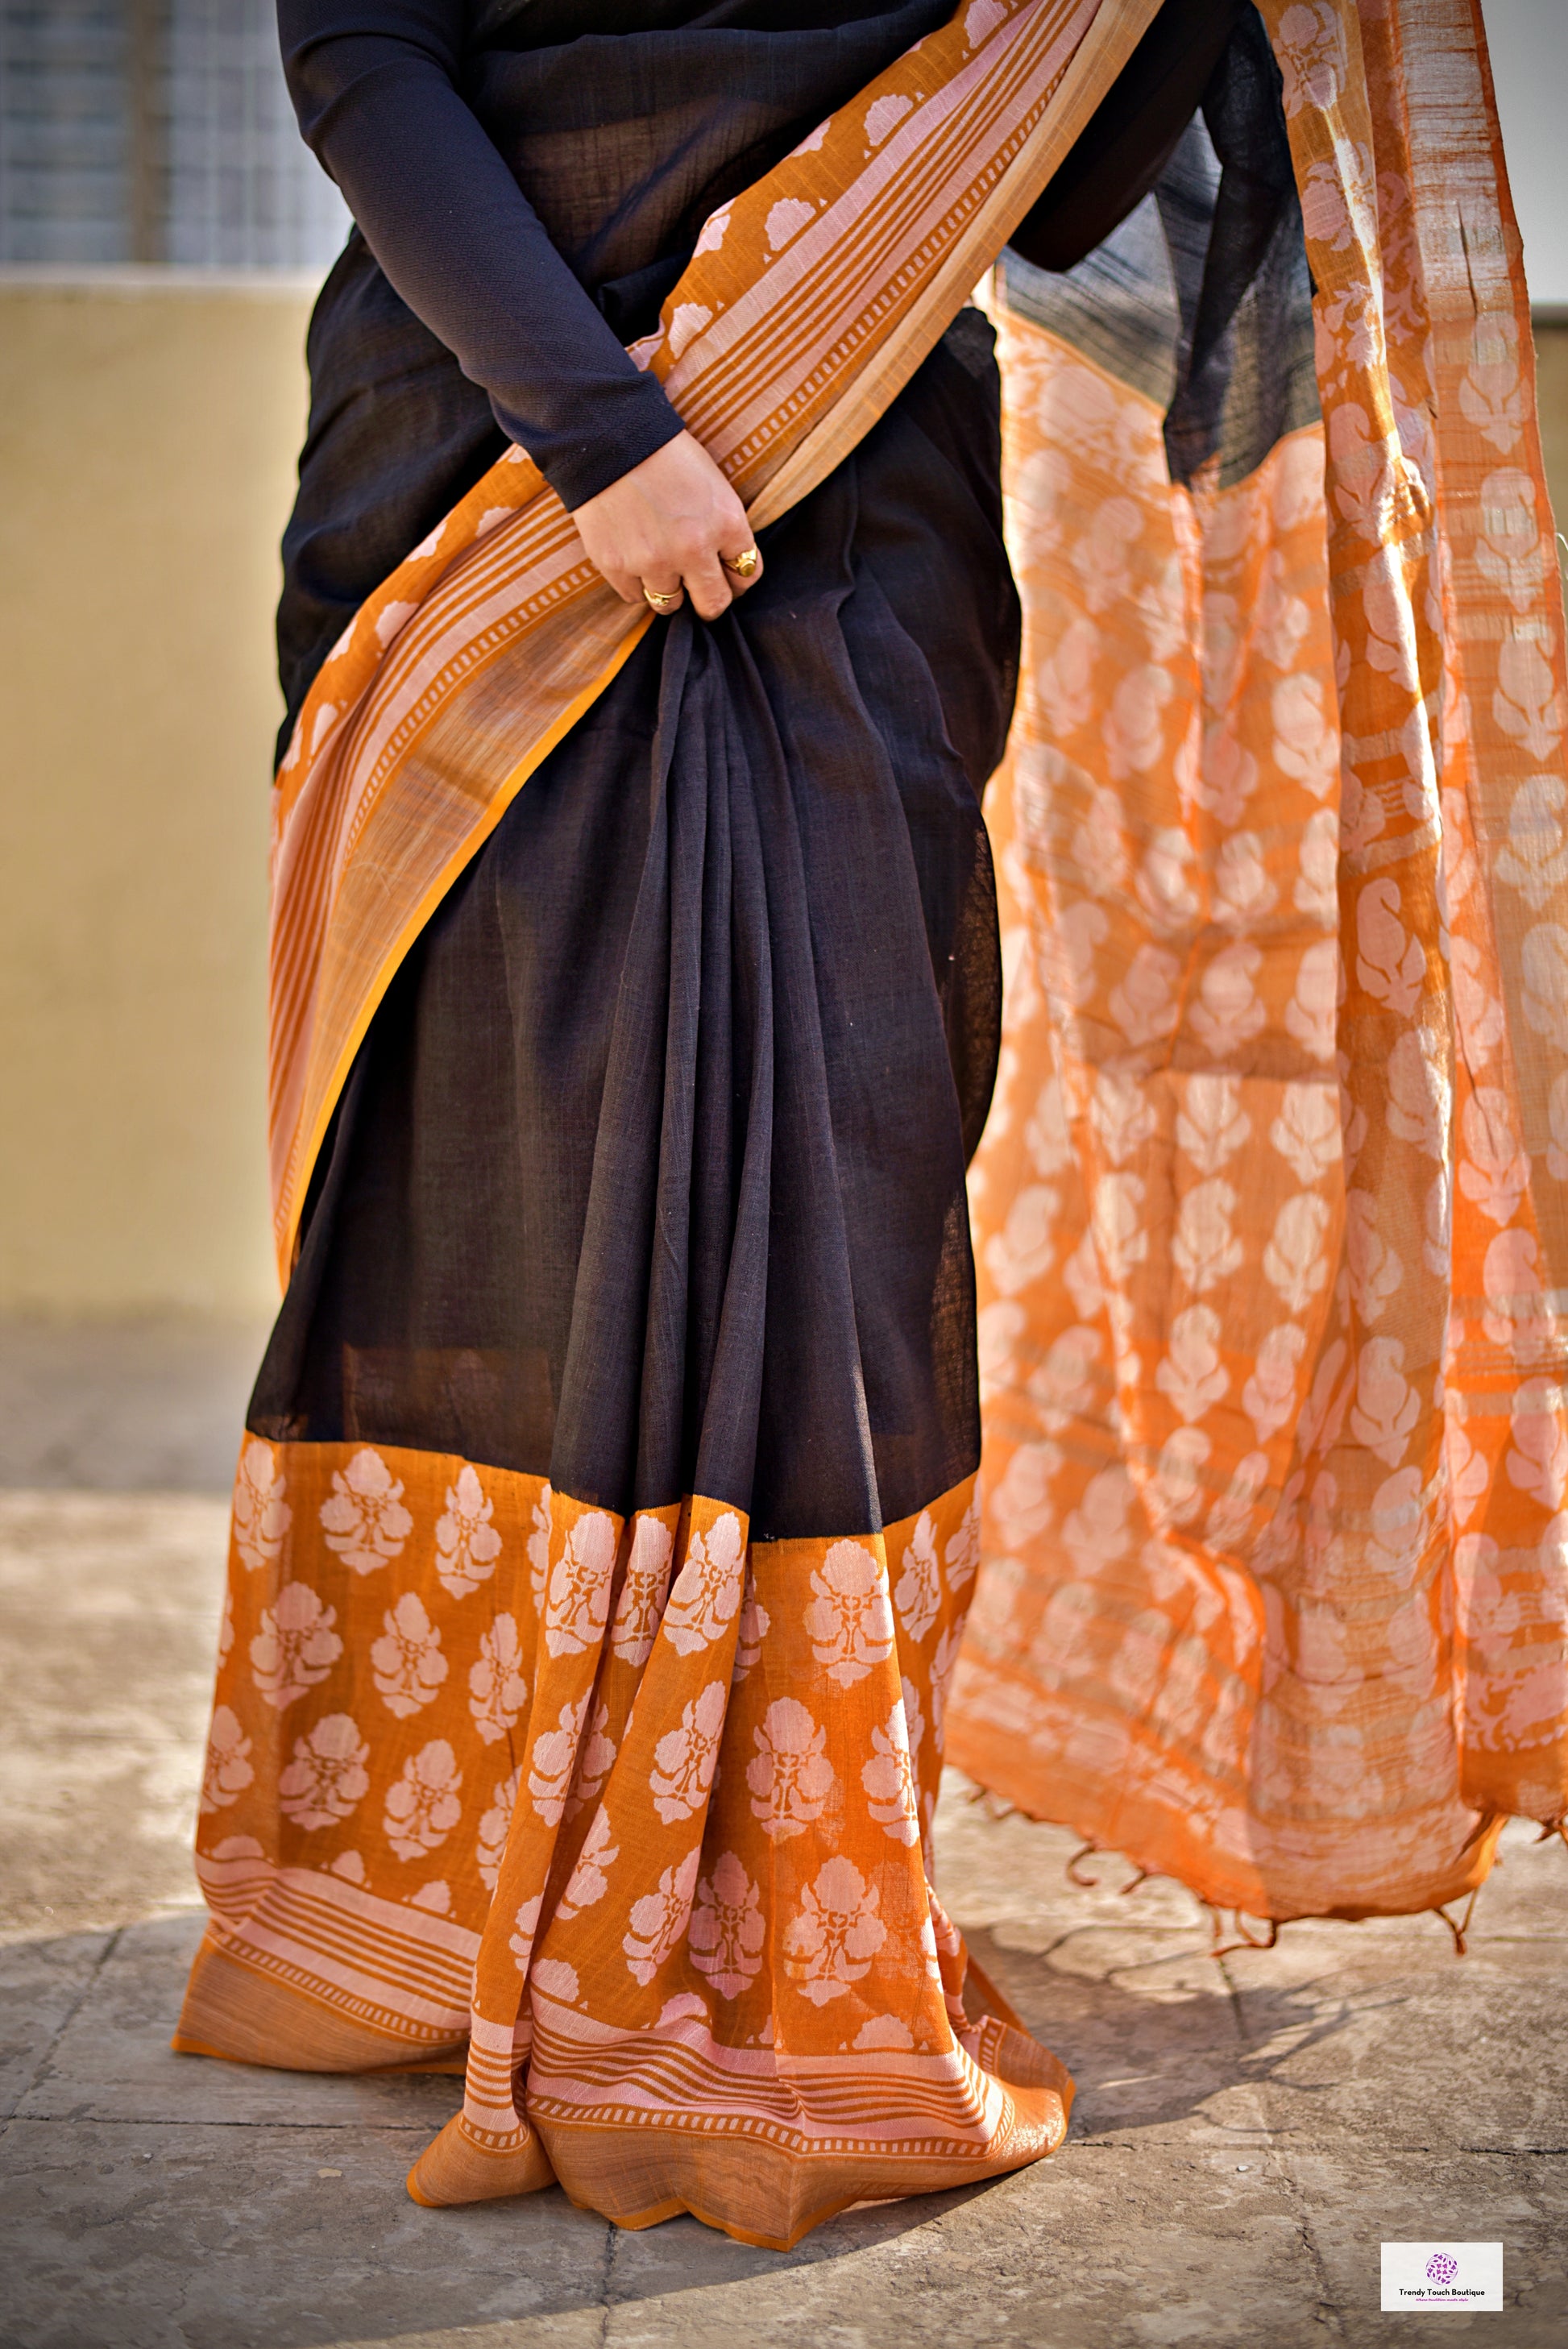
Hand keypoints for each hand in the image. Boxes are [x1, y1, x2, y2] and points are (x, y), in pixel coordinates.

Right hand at [572, 430, 762, 619]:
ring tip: (659, 565)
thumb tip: (726, 570)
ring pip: (670, 604)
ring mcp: (653, 561)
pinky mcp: (617, 566)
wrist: (610, 435)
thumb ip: (724, 529)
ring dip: (669, 591)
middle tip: (700, 593)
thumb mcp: (713, 484)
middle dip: (709, 601)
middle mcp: (693, 549)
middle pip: (713, 605)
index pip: (746, 574)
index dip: (737, 578)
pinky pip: (634, 596)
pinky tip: (632, 555)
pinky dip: (636, 582)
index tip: (726, 576)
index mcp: (726, 523)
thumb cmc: (666, 454)